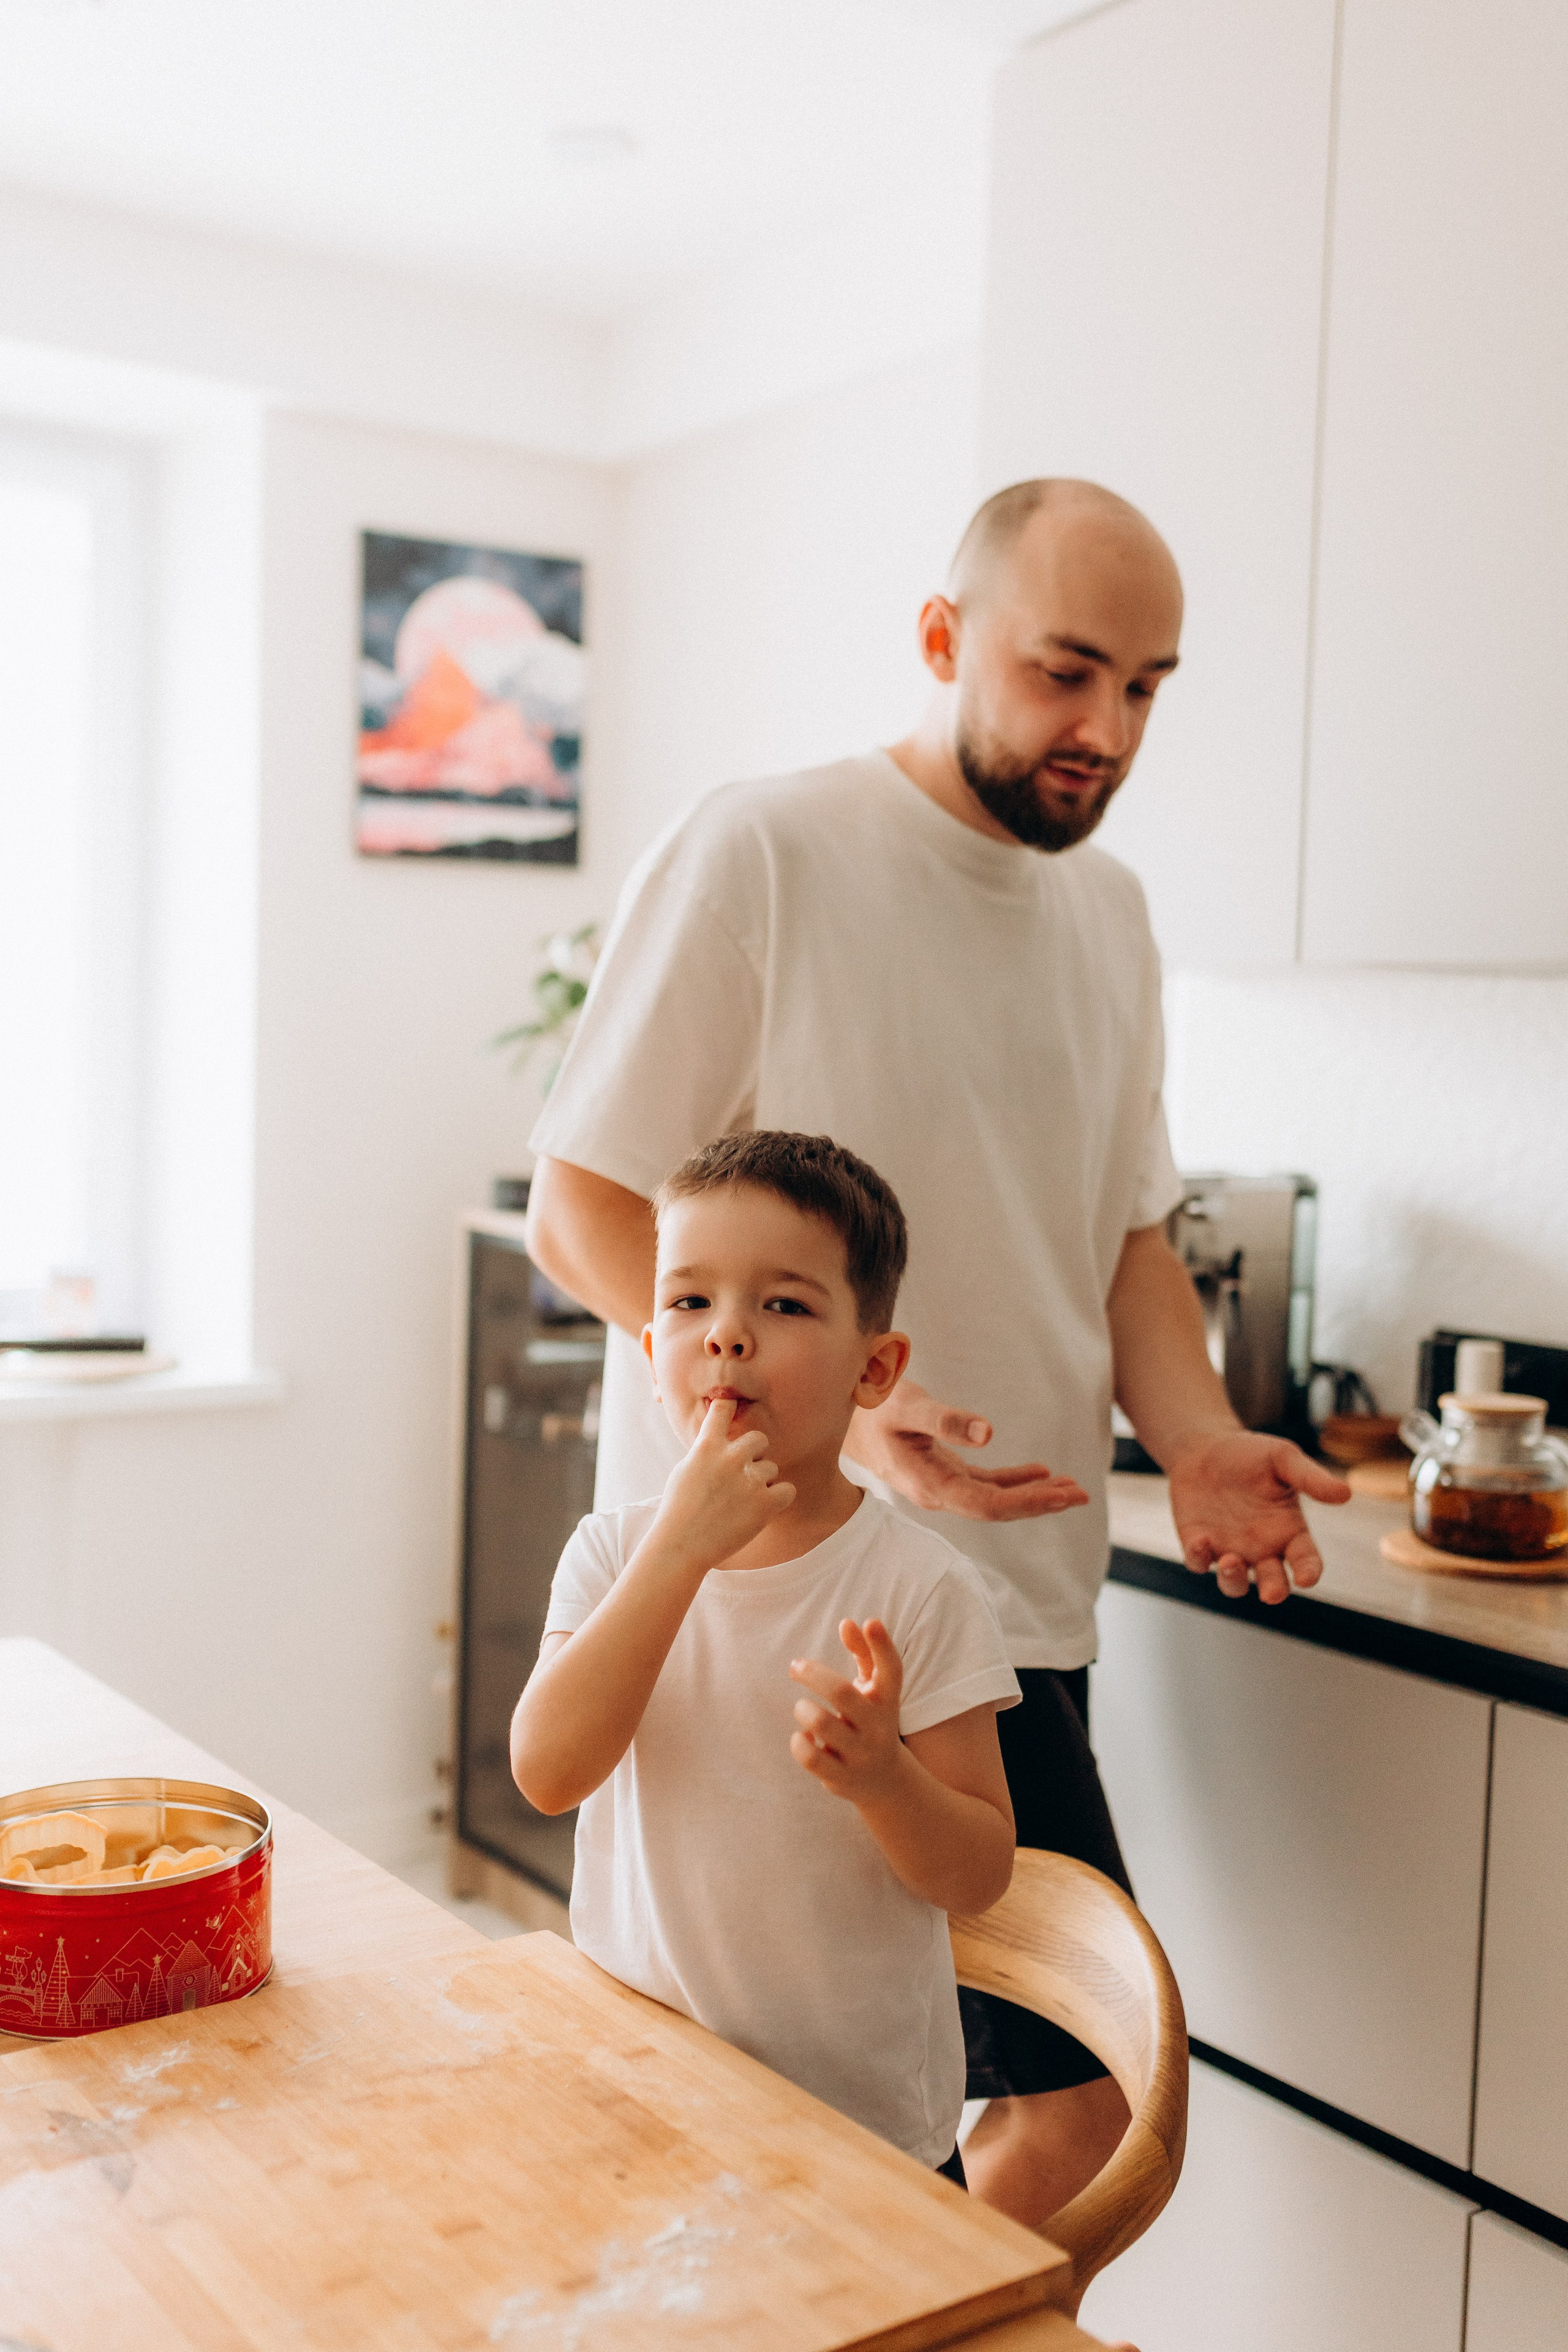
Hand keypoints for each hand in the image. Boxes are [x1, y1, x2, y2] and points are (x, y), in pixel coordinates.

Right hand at [652, 1398, 794, 1570]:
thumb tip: (721, 1440)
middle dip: (755, 1454)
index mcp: (707, 1446)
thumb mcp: (684, 1470)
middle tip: (744, 1473)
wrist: (681, 1546)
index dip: (731, 1405)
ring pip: (771, 1468)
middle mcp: (730, 1458)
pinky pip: (787, 1490)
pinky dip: (778, 1498)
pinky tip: (764, 1508)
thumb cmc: (678, 1510)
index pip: (724, 1408)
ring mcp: (749, 1480)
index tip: (734, 1402)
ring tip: (743, 1502)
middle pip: (759, 1438)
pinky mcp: (765, 1504)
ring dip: (762, 1482)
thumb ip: (706, 1451)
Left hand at [789, 1619, 906, 1802]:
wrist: (885, 1781)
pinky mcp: (841, 1777)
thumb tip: (847, 1622)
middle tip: (795, 1666)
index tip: (869, 1621)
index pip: (892, 1670)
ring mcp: (861, 1754)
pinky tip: (802, 1737)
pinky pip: (811, 1758)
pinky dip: (799, 1743)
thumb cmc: (870, 1720)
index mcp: (887, 1700)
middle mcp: (878, 1726)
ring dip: (803, 1709)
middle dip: (812, 1674)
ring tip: (802, 1708)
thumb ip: (863, 1652)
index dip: (882, 1645)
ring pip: (822, 1724)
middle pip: (841, 1693)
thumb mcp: (873, 1688)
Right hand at [845, 1379, 1088, 1523]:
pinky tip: (1041, 1473)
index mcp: (929, 1485)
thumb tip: (987, 1433)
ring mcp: (941, 1485)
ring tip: (1071, 1488)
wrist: (842, 1411)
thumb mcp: (908, 1405)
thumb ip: (945, 1419)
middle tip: (1081, 1495)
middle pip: (996, 1507)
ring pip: (994, 1498)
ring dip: (1033, 1494)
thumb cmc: (874, 1405)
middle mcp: (937, 1493)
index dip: (1026, 1502)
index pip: (986, 1504)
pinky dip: (1014, 1480)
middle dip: (1040, 1503)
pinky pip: (985, 1484)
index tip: (1061, 1495)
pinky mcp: (944, 1473)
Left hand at [1167, 1430, 1351, 1604]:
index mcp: (1289, 1531)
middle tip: (1272, 1593)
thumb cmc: (1251, 1454)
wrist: (1205, 1448)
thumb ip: (1310, 1477)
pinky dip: (1198, 1558)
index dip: (1309, 1572)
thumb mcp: (1282, 1459)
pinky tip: (1199, 1542)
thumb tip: (1345, 1493)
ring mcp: (1230, 1550)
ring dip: (1234, 1580)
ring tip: (1231, 1561)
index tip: (1307, 1578)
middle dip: (1274, 1590)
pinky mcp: (1199, 1545)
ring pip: (1235, 1584)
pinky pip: (1199, 1563)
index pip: (1306, 1560)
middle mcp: (1262, 1548)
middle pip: (1273, 1582)